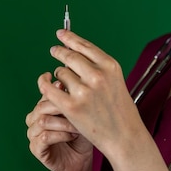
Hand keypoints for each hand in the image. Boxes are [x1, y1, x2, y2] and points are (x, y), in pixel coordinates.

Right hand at [26, 84, 92, 170]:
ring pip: (43, 121)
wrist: (81, 160)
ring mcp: (33, 134)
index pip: (44, 93)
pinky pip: (44, 137)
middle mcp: (34, 119)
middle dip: (62, 108)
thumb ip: (72, 100)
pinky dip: (60, 135)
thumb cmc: (82, 135)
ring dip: (64, 123)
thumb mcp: (80, 115)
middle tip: (80, 112)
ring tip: (78, 127)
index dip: (53, 88)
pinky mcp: (36, 149)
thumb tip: (67, 82)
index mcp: (43, 107)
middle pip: (42, 106)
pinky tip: (72, 136)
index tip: (64, 84)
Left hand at [36, 29, 143, 159]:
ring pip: (60, 73)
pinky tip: (47, 85)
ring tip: (66, 85)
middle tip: (54, 50)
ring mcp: (84, 91)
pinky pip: (50, 89)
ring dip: (59, 76)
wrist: (125, 136)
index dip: (70, 38)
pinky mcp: (71, 106)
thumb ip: (97, 67)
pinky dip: (46, 85)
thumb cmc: (121, 111)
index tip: (61, 34)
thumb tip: (72, 53)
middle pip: (69, 56)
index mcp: (110, 66)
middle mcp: (97, 75)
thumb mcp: (116, 81)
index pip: (85, 46)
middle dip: (60, 52)